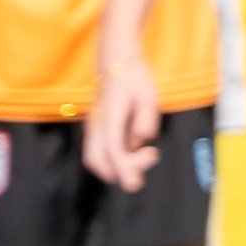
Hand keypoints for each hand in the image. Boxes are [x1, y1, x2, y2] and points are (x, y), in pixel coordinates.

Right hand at [85, 47, 160, 190]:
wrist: (116, 60)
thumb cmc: (134, 77)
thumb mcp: (148, 94)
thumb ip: (146, 118)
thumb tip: (142, 140)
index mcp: (108, 116)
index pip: (112, 150)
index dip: (123, 170)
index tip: (134, 184)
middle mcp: (97, 125)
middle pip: (97, 161)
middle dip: (121, 171)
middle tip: (151, 155)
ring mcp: (94, 127)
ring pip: (96, 159)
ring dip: (120, 166)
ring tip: (148, 152)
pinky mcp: (98, 129)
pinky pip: (101, 151)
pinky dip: (117, 159)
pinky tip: (138, 148)